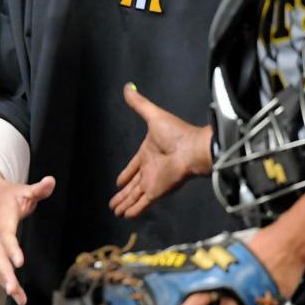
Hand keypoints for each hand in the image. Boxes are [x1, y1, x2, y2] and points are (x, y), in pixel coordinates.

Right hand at [0, 170, 55, 304]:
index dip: (11, 248)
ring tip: (18, 298)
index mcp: (2, 217)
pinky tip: (15, 294)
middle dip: (5, 273)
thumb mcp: (24, 190)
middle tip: (14, 290)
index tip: (20, 262)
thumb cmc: (9, 196)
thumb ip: (38, 189)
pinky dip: (3, 281)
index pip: (6, 235)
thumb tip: (51, 180)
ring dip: (5, 282)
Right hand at [110, 84, 213, 217]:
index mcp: (148, 153)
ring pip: (135, 196)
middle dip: (123, 194)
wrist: (193, 148)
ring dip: (125, 204)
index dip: (126, 174)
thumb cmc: (176, 132)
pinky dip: (134, 210)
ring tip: (114, 212)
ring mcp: (153, 182)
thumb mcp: (153, 115)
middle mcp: (150, 170)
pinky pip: (142, 203)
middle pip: (132, 185)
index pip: (133, 167)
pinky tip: (125, 216)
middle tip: (112, 203)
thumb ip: (139, 103)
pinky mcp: (156, 191)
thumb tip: (127, 87)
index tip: (118, 182)